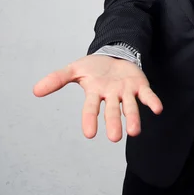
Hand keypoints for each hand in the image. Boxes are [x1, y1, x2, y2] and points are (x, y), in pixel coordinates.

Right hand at [33, 54, 162, 141]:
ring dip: (133, 118)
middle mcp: (111, 96)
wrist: (114, 56)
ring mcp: (126, 92)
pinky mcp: (140, 86)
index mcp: (95, 93)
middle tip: (116, 138)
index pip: (91, 108)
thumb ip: (57, 79)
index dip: (90, 120)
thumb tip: (35, 90)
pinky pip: (148, 96)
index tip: (90, 134)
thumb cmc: (93, 68)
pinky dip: (152, 102)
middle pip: (112, 111)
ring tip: (134, 132)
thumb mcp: (74, 69)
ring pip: (130, 107)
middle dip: (114, 124)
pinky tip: (158, 110)